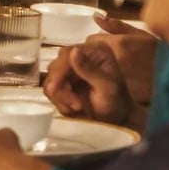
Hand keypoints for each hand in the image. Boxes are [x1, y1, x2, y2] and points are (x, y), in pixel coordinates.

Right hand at [41, 17, 155, 127]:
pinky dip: (60, 102)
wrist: (117, 119)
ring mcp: (71, 69)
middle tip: (76, 106)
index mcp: (95, 51)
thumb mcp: (107, 87)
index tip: (56, 88)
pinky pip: (50, 90)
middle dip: (61, 89)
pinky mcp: (64, 81)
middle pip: (56, 66)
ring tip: (78, 108)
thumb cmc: (118, 103)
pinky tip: (73, 109)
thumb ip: (90, 70)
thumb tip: (73, 51)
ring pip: (50, 80)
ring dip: (61, 97)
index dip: (59, 70)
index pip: (68, 53)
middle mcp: (81, 56)